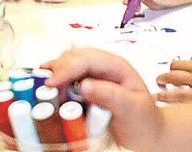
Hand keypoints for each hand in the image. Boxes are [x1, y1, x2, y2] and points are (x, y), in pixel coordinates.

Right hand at [41, 48, 164, 150]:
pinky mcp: (87, 87)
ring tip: (43, 85)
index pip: (86, 59)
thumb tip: (84, 85)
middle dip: (57, 69)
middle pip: (73, 57)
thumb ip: (110, 95)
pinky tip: (50, 87)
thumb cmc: (145, 121)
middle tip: (44, 86)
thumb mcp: (132, 108)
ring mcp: (94, 75)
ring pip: (68, 64)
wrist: (148, 135)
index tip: (52, 82)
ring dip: (55, 72)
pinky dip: (57, 81)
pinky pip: (68, 78)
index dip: (66, 68)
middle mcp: (102, 66)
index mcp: (116, 66)